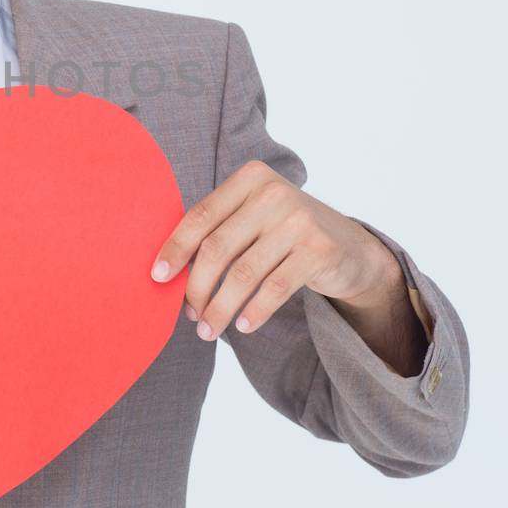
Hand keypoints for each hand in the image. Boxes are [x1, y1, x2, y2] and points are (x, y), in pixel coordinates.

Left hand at [148, 160, 399, 338]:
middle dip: (197, 288)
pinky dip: (253, 311)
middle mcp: (273, 193)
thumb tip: (167, 272)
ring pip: (243, 274)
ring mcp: (299, 220)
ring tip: (208, 329)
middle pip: (217, 248)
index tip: (157, 278)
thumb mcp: (253, 218)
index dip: (175, 249)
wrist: (350, 247)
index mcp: (249, 178)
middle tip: (189, 315)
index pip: (201, 216)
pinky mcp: (319, 250)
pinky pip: (274, 289)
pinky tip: (242, 326)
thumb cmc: (285, 235)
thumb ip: (219, 231)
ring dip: (220, 308)